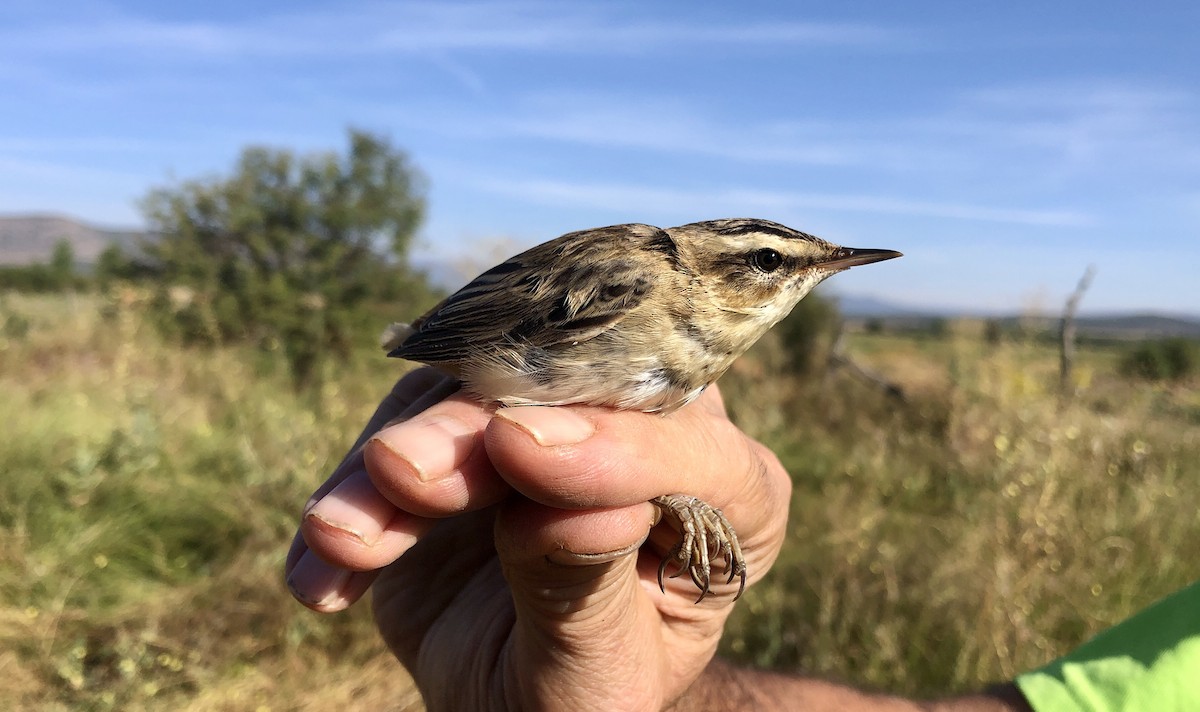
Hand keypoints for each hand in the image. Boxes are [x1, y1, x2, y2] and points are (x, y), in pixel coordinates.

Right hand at [285, 367, 791, 710]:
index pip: (689, 446)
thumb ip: (587, 585)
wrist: (509, 697)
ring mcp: (552, 418)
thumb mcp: (594, 671)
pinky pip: (404, 429)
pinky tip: (322, 573)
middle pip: (566, 396)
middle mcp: (646, 432)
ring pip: (470, 397)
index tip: (519, 455)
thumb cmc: (579, 690)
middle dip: (473, 435)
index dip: (606, 448)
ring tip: (343, 535)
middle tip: (400, 475)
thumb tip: (588, 502)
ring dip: (396, 463)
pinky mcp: (468, 427)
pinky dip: (355, 496)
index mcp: (729, 493)